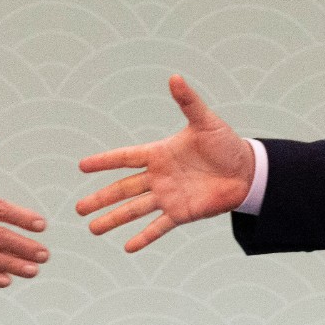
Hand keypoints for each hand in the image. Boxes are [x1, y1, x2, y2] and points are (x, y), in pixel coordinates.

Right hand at [76, 75, 255, 251]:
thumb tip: (175, 78)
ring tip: (92, 229)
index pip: (125, 158)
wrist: (247, 171)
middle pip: (122, 189)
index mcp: (159, 154)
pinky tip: (127, 247)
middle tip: (78, 208)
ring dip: (113, 219)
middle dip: (100, 198)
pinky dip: (144, 237)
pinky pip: (159, 226)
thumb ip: (188, 102)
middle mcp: (158, 177)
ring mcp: (167, 197)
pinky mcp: (181, 213)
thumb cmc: (225, 143)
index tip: (82, 166)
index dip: (105, 162)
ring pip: (134, 210)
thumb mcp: (205, 122)